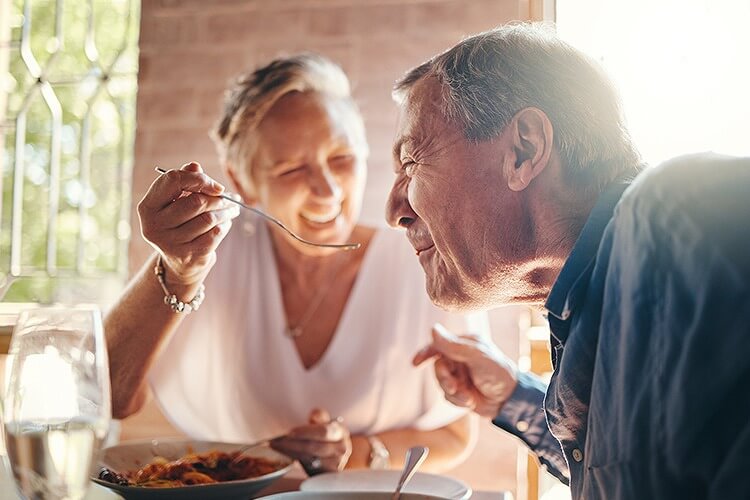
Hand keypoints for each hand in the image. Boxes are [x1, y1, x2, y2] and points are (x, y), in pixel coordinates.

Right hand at [137, 162, 239, 283]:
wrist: (179, 262)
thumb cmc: (179, 223)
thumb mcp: (176, 201)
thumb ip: (185, 181)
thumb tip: (194, 166)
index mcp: (147, 206)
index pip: (173, 180)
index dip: (200, 179)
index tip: (216, 186)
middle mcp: (154, 225)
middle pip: (196, 201)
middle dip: (218, 198)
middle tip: (230, 199)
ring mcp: (170, 243)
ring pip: (209, 218)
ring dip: (226, 212)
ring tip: (232, 209)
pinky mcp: (188, 256)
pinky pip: (215, 234)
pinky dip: (225, 225)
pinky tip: (226, 223)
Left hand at [270, 408, 351, 474]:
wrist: (337, 454)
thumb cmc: (327, 436)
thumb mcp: (324, 422)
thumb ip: (319, 416)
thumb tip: (314, 416)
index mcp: (339, 431)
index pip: (322, 431)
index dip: (305, 432)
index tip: (289, 432)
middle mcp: (341, 447)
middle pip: (314, 447)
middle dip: (293, 444)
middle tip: (277, 441)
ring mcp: (337, 462)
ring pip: (309, 458)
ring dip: (291, 452)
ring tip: (277, 447)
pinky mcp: (329, 473)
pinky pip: (309, 468)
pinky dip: (296, 460)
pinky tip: (287, 454)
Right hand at [413, 323, 517, 417]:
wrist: (510, 401)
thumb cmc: (498, 373)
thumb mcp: (477, 356)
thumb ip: (454, 345)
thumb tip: (433, 330)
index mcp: (465, 345)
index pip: (439, 345)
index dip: (425, 353)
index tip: (416, 363)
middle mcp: (460, 358)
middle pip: (438, 366)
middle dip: (444, 378)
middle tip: (453, 386)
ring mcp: (460, 375)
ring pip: (441, 383)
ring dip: (452, 392)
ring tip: (467, 397)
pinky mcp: (460, 391)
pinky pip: (447, 396)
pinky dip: (457, 400)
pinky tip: (470, 401)